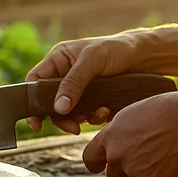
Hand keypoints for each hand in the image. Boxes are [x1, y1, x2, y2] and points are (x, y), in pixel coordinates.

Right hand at [25, 31, 148, 134]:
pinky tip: (106, 112)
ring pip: (67, 111)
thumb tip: (58, 108)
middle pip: (50, 102)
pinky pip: (85, 114)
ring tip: (99, 114)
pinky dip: (93, 117)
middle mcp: (65, 74)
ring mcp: (78, 87)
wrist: (145, 56)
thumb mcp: (92, 61)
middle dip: (61, 117)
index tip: (36, 122)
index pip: (35, 81)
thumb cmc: (117, 49)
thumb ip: (74, 83)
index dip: (32, 102)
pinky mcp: (92, 98)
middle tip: (74, 127)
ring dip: (80, 118)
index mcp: (58, 59)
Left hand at [82, 88, 177, 176]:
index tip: (104, 165)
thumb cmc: (170, 110)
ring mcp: (136, 171)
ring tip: (167, 150)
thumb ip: (120, 133)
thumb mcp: (136, 114)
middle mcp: (118, 155)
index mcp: (111, 135)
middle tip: (146, 159)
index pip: (90, 158)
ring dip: (150, 173)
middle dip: (126, 173)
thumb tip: (113, 147)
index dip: (98, 163)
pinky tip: (176, 160)